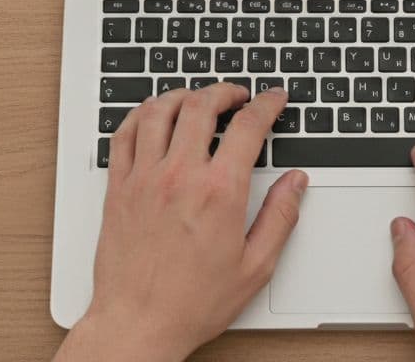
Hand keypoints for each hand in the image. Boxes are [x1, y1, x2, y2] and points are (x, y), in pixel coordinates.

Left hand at [54, 84, 307, 361]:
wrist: (138, 324)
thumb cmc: (192, 302)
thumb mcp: (255, 266)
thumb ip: (281, 217)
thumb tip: (296, 183)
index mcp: (220, 192)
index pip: (249, 126)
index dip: (267, 104)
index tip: (274, 99)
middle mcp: (180, 177)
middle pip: (202, 105)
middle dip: (226, 91)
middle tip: (238, 95)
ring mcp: (144, 178)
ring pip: (160, 111)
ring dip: (184, 95)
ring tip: (198, 99)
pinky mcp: (118, 188)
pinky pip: (124, 134)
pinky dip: (142, 114)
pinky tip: (154, 115)